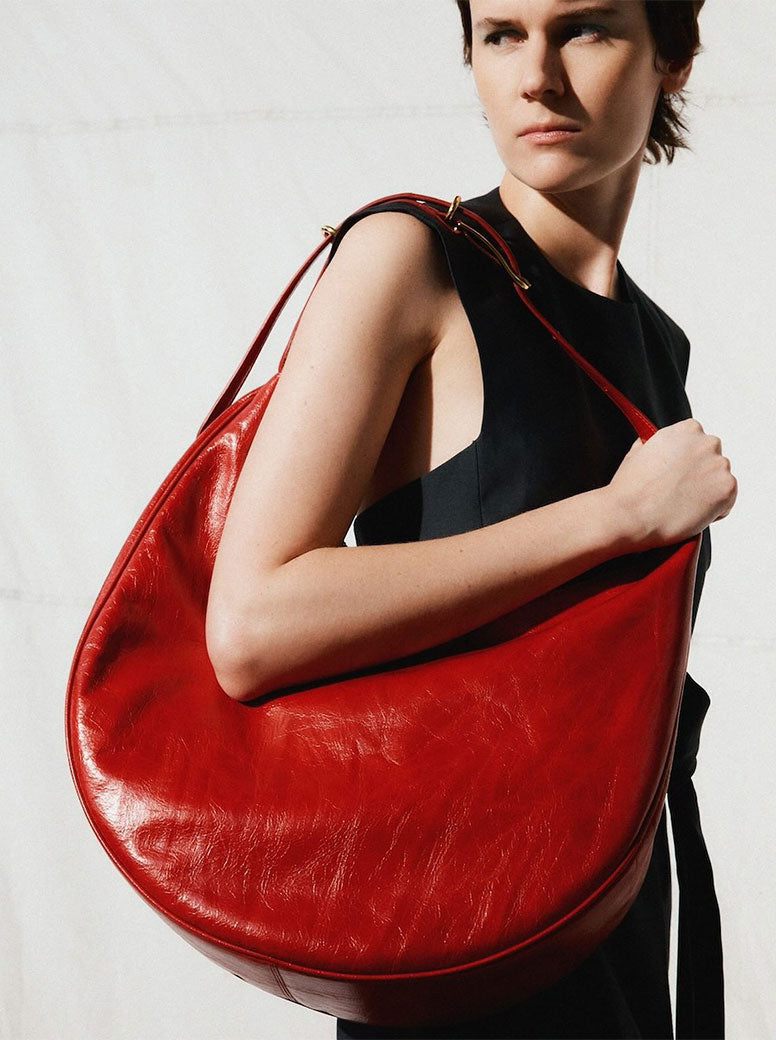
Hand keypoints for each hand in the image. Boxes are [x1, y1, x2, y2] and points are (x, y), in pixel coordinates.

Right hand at [607, 418, 737, 548]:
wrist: (630, 515)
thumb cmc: (630, 489)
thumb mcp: (636, 454)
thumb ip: (655, 445)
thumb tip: (654, 447)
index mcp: (685, 430)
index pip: (698, 441)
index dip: (688, 460)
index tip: (678, 473)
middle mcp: (706, 443)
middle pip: (712, 459)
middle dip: (700, 474)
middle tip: (680, 492)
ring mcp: (719, 465)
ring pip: (720, 479)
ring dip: (707, 491)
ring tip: (683, 505)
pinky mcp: (727, 488)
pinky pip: (727, 500)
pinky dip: (714, 510)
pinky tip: (691, 514)